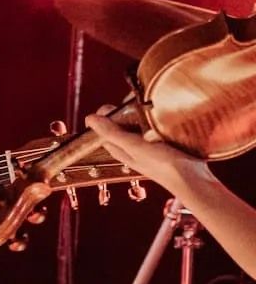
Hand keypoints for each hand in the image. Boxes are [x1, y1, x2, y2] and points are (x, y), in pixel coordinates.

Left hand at [85, 106, 203, 197]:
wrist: (194, 179)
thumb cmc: (163, 165)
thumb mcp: (135, 146)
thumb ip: (113, 133)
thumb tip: (90, 119)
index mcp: (119, 149)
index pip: (103, 129)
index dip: (105, 115)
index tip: (114, 105)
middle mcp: (130, 147)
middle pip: (120, 124)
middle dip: (124, 111)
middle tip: (136, 103)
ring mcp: (146, 145)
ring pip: (137, 123)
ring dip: (140, 113)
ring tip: (149, 106)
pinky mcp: (161, 143)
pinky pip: (152, 126)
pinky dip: (154, 119)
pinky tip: (161, 114)